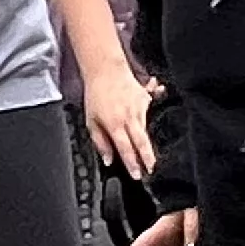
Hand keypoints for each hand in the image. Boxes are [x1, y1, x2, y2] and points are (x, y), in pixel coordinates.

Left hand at [81, 64, 159, 183]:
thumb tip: (108, 159)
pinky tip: (154, 122)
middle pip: (142, 142)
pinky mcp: (147, 99)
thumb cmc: (96, 95)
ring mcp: (140, 108)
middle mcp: (130, 117)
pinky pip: (150, 113)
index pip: (126, 149)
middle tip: (152, 170)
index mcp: (114, 124)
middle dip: (148, 158)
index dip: (133, 164)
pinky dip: (150, 119)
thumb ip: (100, 142)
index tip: (138, 174)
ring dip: (148, 143)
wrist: (106, 70)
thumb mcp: (91, 121)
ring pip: (146, 129)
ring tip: (152, 156)